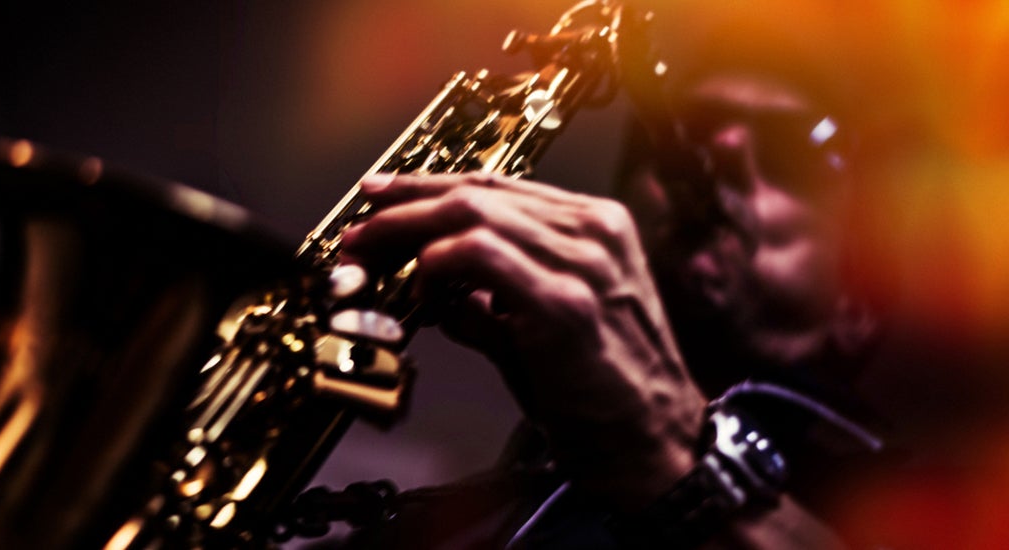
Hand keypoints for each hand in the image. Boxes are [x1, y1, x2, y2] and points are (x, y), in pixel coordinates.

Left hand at [340, 172, 706, 506]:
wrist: (655, 445)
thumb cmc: (603, 391)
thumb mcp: (542, 326)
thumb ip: (492, 300)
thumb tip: (439, 289)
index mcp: (594, 227)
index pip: (497, 186)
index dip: (428, 188)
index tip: (381, 198)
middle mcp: (593, 232)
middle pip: (477, 191)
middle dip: (404, 205)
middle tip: (358, 230)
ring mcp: (585, 262)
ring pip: (472, 213)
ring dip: (408, 230)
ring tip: (371, 256)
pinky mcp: (567, 303)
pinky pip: (481, 255)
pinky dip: (437, 265)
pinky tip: (420, 290)